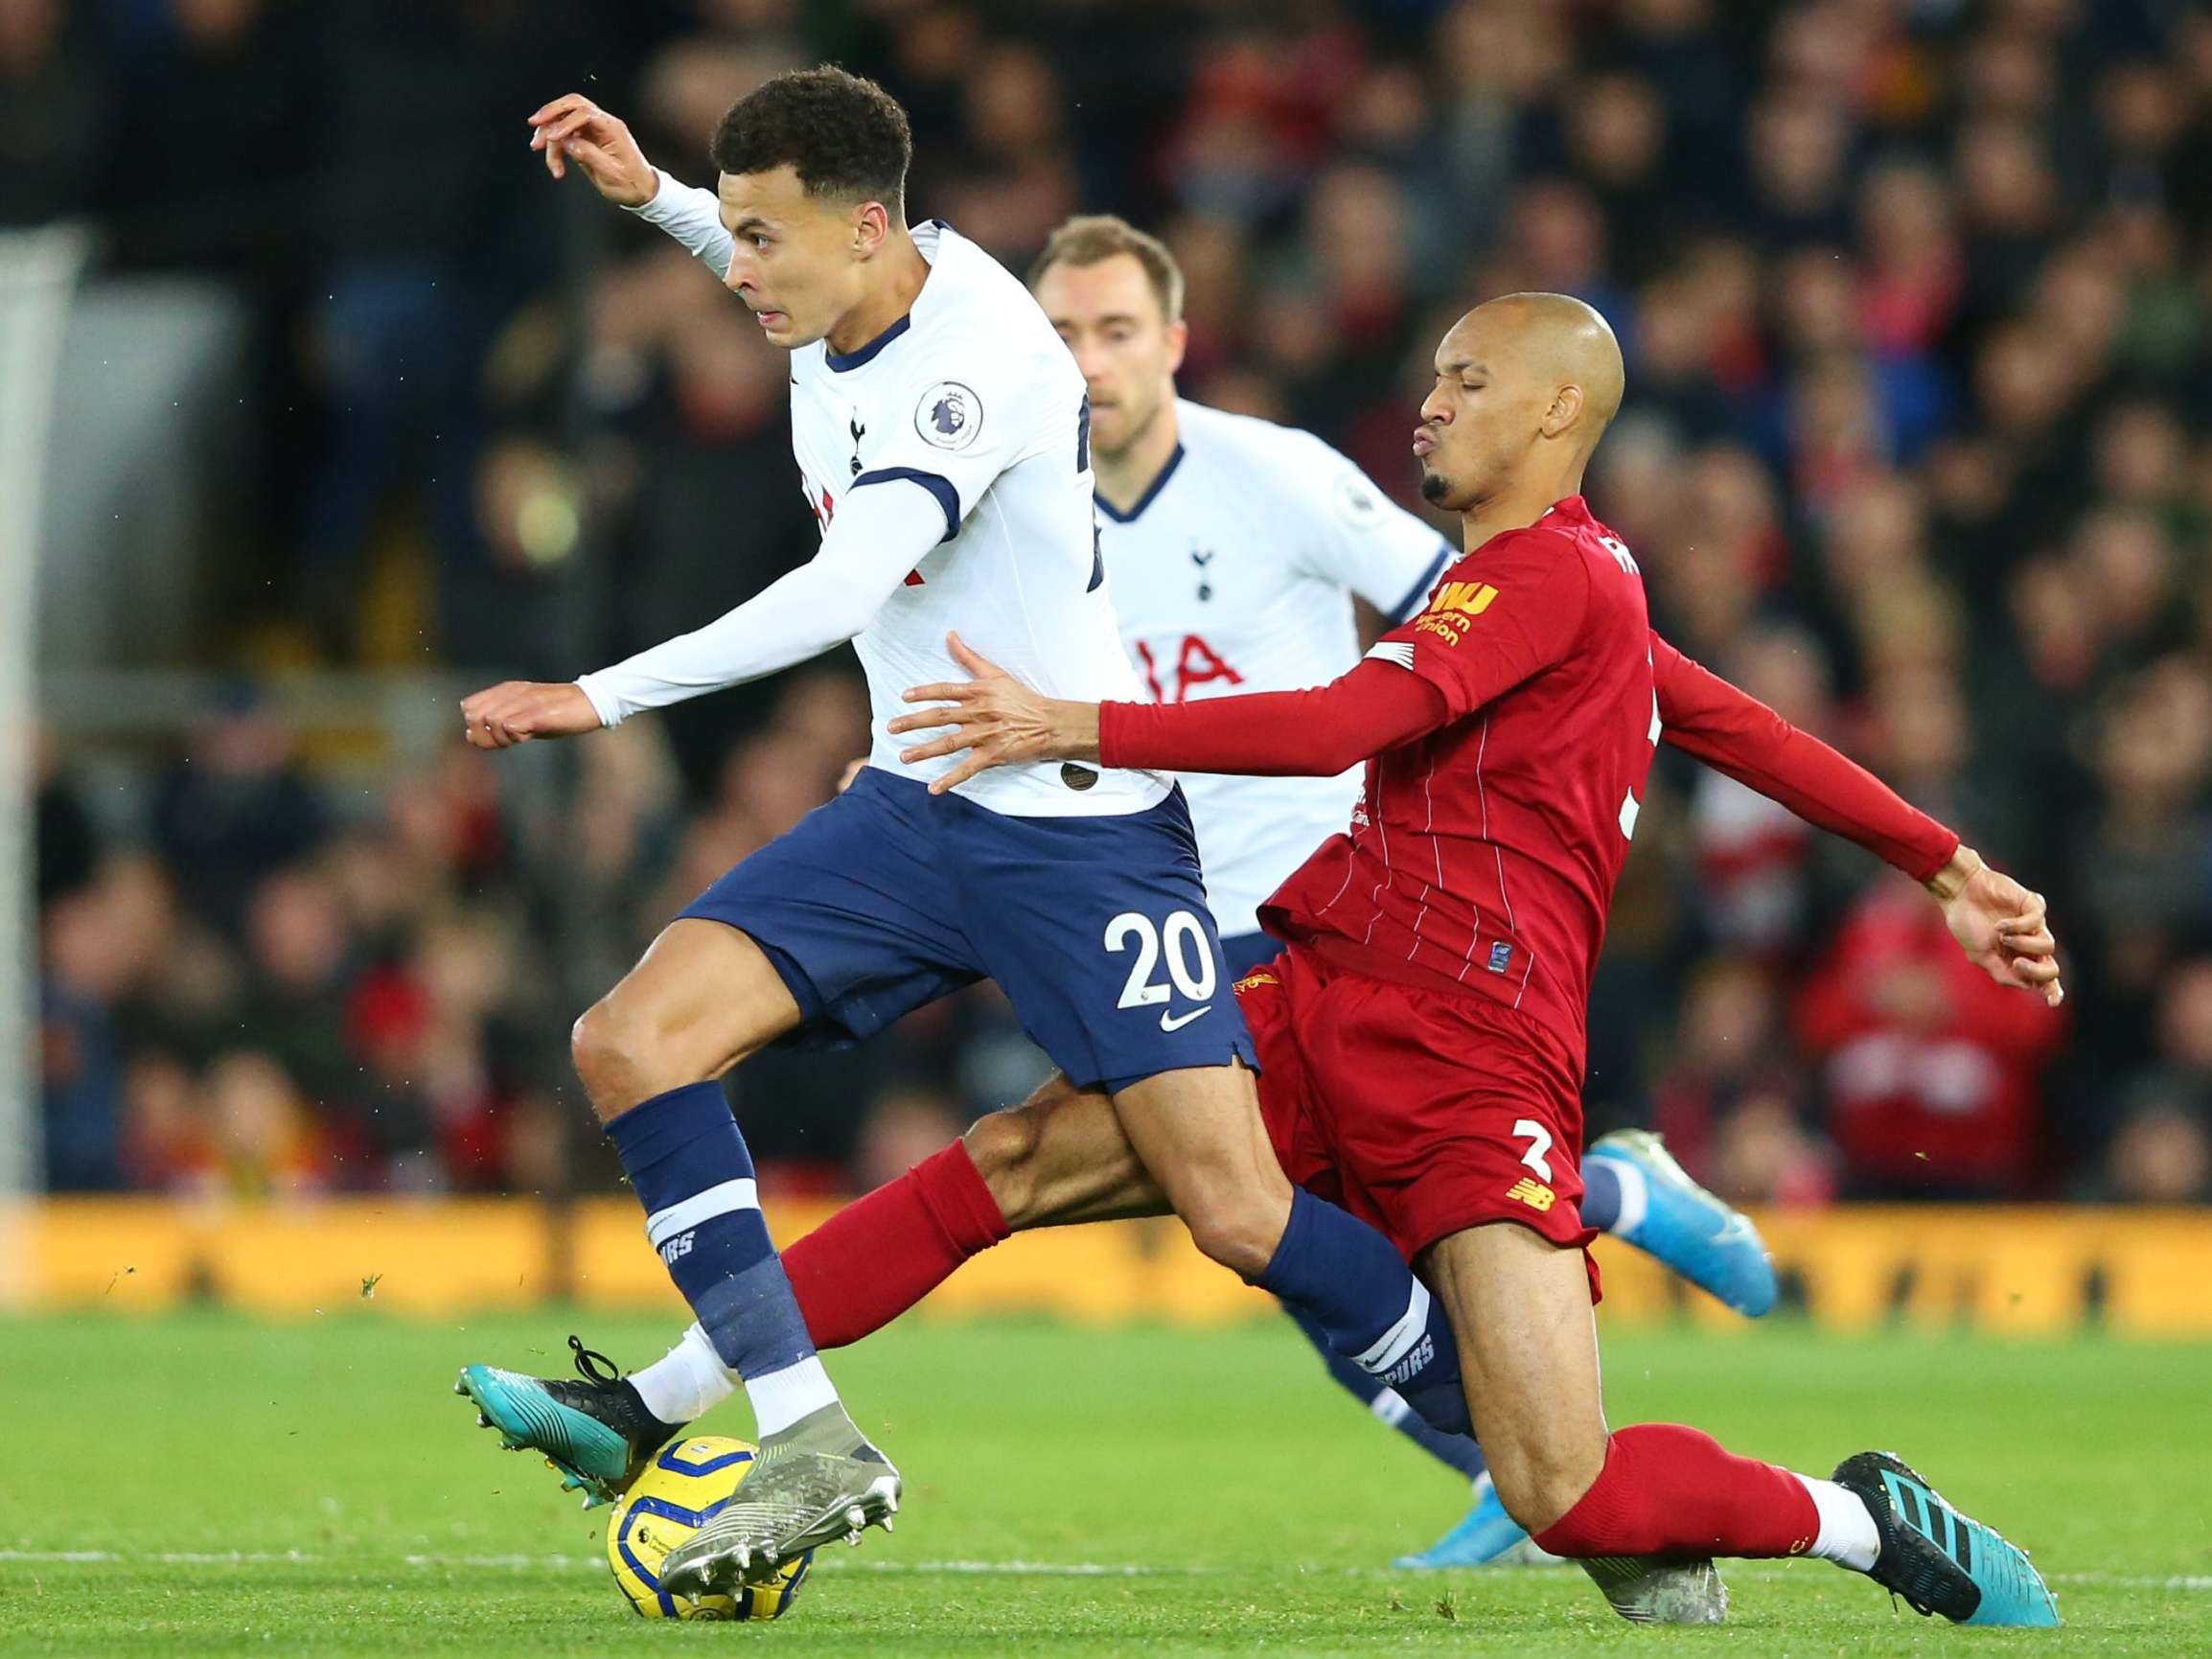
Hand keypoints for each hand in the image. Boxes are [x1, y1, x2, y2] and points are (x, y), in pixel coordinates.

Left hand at [460, 681, 601, 748]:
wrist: (591, 703)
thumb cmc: (558, 714)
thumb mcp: (525, 719)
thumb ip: (499, 726)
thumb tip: (470, 736)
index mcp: (506, 690)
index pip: (468, 707)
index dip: (476, 726)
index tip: (495, 736)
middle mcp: (511, 693)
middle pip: (475, 716)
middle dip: (484, 735)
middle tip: (506, 741)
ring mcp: (525, 701)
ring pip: (491, 721)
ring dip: (501, 738)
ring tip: (521, 738)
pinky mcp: (539, 712)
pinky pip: (511, 725)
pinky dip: (514, 736)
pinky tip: (528, 736)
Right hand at [527, 94, 657, 206]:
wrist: (642, 192)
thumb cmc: (631, 183)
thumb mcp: (611, 173)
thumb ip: (589, 155)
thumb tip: (568, 143)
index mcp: (613, 128)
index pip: (585, 113)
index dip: (566, 122)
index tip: (553, 138)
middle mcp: (603, 124)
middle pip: (573, 104)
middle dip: (551, 112)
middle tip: (534, 123)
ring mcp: (593, 130)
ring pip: (564, 119)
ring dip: (549, 133)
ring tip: (540, 152)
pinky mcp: (586, 140)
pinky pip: (565, 136)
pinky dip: (556, 147)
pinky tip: (555, 165)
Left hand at [888, 633, 1100, 793]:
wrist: (1050, 724)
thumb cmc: (1022, 699)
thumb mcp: (996, 674)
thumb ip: (969, 657)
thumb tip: (950, 636)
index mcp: (978, 692)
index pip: (945, 691)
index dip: (923, 693)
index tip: (904, 697)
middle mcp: (979, 713)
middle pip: (940, 717)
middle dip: (913, 722)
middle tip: (891, 728)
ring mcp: (985, 735)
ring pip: (949, 743)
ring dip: (925, 751)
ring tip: (904, 757)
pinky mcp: (993, 755)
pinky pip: (967, 769)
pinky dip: (950, 780)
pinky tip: (933, 788)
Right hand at [1926, 846, 2064, 1006]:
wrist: (1959, 894)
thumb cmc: (1967, 924)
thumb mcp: (1979, 956)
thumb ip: (2002, 973)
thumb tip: (2028, 985)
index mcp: (2018, 959)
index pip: (2042, 979)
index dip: (2051, 991)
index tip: (2052, 1002)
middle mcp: (2030, 944)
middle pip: (2051, 967)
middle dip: (2037, 971)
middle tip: (2017, 964)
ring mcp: (2034, 925)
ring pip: (2048, 945)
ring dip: (2023, 944)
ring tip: (2002, 937)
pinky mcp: (2032, 905)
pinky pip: (2037, 921)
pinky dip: (2017, 926)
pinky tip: (2000, 924)